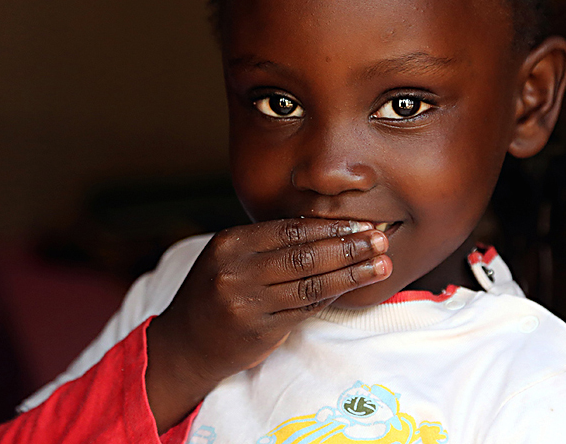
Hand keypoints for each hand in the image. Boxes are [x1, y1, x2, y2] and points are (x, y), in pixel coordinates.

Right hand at [145, 218, 391, 431]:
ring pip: (311, 284)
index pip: (291, 229)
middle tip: (380, 239)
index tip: (361, 222)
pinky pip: (305, 309)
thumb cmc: (216, 294)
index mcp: (231, 243)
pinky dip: (333, 296)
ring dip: (351, 273)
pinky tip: (355, 287)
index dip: (330, 226)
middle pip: (305, 255)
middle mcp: (236, 270)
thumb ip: (269, 244)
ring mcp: (246, 302)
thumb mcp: (231, 258)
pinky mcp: (259, 330)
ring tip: (380, 264)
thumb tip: (328, 228)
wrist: (184, 344)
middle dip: (348, 246)